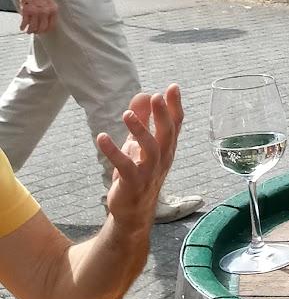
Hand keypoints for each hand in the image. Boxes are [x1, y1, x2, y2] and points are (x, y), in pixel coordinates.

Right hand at [16, 0, 55, 34]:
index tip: (45, 30)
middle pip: (43, 27)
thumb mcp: (50, 0)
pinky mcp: (27, 10)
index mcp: (53, 9)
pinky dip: (23, 26)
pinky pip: (25, 22)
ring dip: (31, 30)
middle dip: (39, 31)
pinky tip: (23, 27)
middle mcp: (46, 12)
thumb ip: (48, 9)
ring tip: (29, 31)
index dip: (47, 29)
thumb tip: (46, 17)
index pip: (52, 24)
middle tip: (36, 32)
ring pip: (33, 27)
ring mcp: (36, 12)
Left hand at [99, 85, 184, 226]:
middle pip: (167, 134)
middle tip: (156, 97)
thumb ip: (143, 120)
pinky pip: (124, 165)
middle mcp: (162, 158)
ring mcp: (149, 171)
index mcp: (166, 148)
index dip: (175, 106)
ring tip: (126, 114)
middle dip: (163, 115)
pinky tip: (102, 138)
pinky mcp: (133, 182)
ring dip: (139, 130)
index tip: (172, 87)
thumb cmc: (138, 173)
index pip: (175, 125)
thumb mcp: (139, 144)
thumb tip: (144, 94)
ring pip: (150, 149)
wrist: (133, 211)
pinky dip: (113, 151)